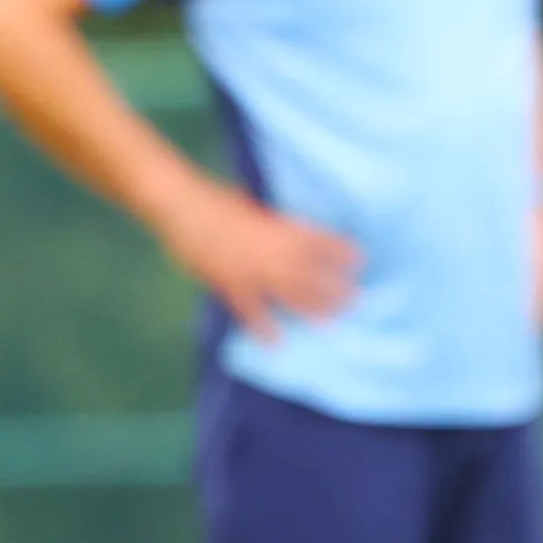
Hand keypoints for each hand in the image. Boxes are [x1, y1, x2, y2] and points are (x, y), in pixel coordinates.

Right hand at [150, 176, 360, 339]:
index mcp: (275, 225)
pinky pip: (248, 309)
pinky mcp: (226, 282)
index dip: (339, 250)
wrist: (181, 206)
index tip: (361, 258)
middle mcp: (268, 248)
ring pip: (286, 292)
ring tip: (331, 322)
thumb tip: (290, 233)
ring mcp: (248, 268)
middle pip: (308, 271)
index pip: (316, 239)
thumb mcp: (251, 207)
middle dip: (333, 286)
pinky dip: (262, 327)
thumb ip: (272, 223)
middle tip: (357, 299)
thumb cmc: (215, 200)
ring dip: (310, 308)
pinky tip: (277, 342)